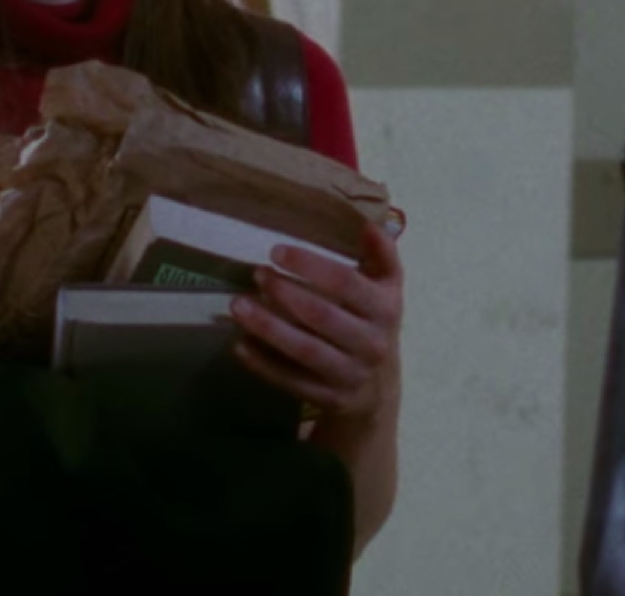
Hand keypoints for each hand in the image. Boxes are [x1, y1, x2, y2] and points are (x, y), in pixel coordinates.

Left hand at [230, 221, 403, 419]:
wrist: (379, 390)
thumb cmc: (373, 324)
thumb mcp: (386, 290)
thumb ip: (382, 255)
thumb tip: (368, 225)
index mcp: (385, 310)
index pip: (346, 283)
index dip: (310, 265)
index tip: (276, 251)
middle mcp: (372, 344)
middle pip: (321, 315)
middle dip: (284, 293)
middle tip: (255, 274)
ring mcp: (351, 375)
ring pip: (304, 350)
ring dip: (267, 327)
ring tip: (237, 306)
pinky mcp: (330, 399)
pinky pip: (292, 381)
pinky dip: (263, 364)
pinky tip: (239, 345)